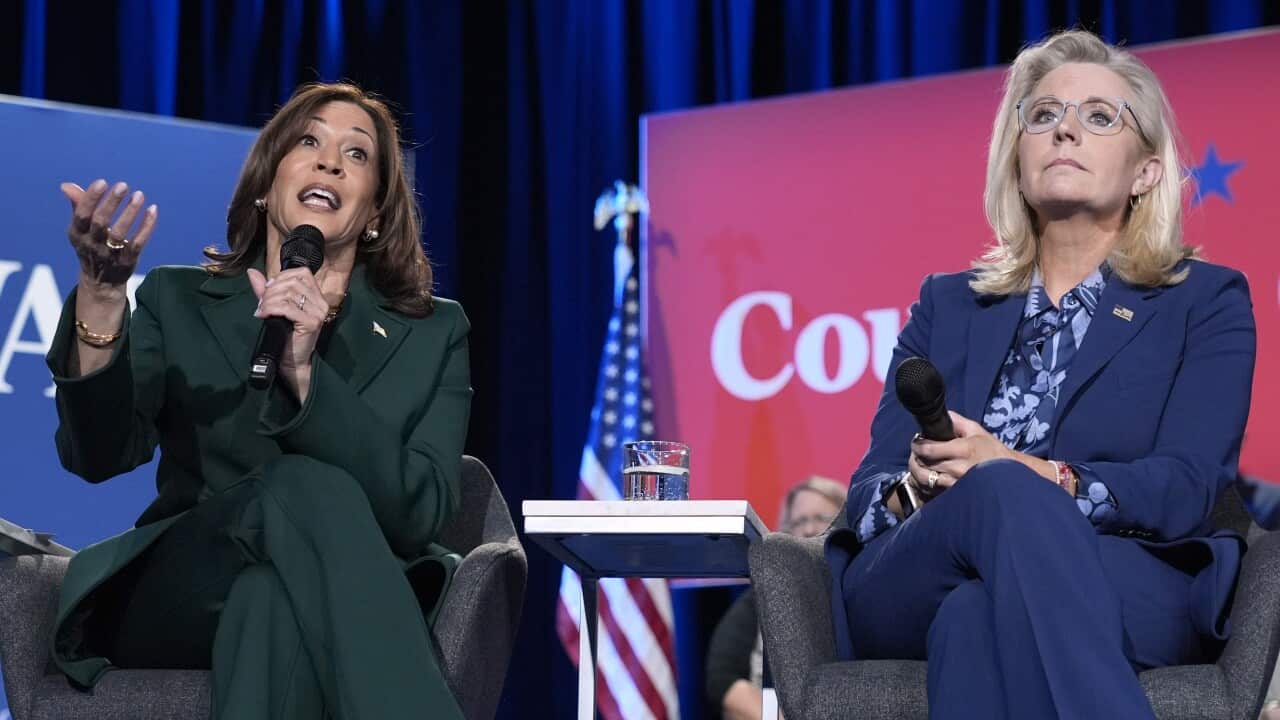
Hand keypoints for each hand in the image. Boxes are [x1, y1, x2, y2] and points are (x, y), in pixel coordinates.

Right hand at [61, 179, 157, 290]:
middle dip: (111, 203)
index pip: (81, 215)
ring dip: (130, 213)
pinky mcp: (127, 261)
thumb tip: (67, 186)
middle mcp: (91, 245)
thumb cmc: (91, 246)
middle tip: (123, 185)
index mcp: (77, 234)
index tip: (102, 182)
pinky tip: (152, 210)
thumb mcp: (81, 229)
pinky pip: (138, 243)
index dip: (91, 198)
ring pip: (120, 233)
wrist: (100, 282)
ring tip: (139, 195)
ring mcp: (109, 255)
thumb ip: (78, 206)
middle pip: (100, 222)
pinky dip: (146, 226)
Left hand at [248, 267, 327, 398]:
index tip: (268, 289)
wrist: (293, 361)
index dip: (282, 277)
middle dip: (271, 290)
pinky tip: (263, 315)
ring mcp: (318, 313)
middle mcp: (321, 302)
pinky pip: (287, 307)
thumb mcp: (275, 308)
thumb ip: (265, 291)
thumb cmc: (286, 337)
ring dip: (269, 300)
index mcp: (317, 297)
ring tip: (262, 310)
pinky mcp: (311, 322)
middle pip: (293, 282)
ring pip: (288, 294)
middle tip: (261, 303)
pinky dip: (271, 309)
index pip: (302, 273)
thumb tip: (252, 272)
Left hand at [910, 411, 1013, 488]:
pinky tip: (929, 476)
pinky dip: (926, 483)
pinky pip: (933, 489)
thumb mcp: (976, 431)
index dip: (917, 445)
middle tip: (916, 452)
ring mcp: (956, 483)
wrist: (1009, 475)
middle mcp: (957, 468)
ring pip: (925, 479)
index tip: (916, 442)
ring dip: (918, 471)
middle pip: (924, 464)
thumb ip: (956, 421)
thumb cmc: (992, 451)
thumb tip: (941, 415)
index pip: (928, 449)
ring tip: (918, 464)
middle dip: (915, 457)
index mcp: (963, 449)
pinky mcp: (956, 493)